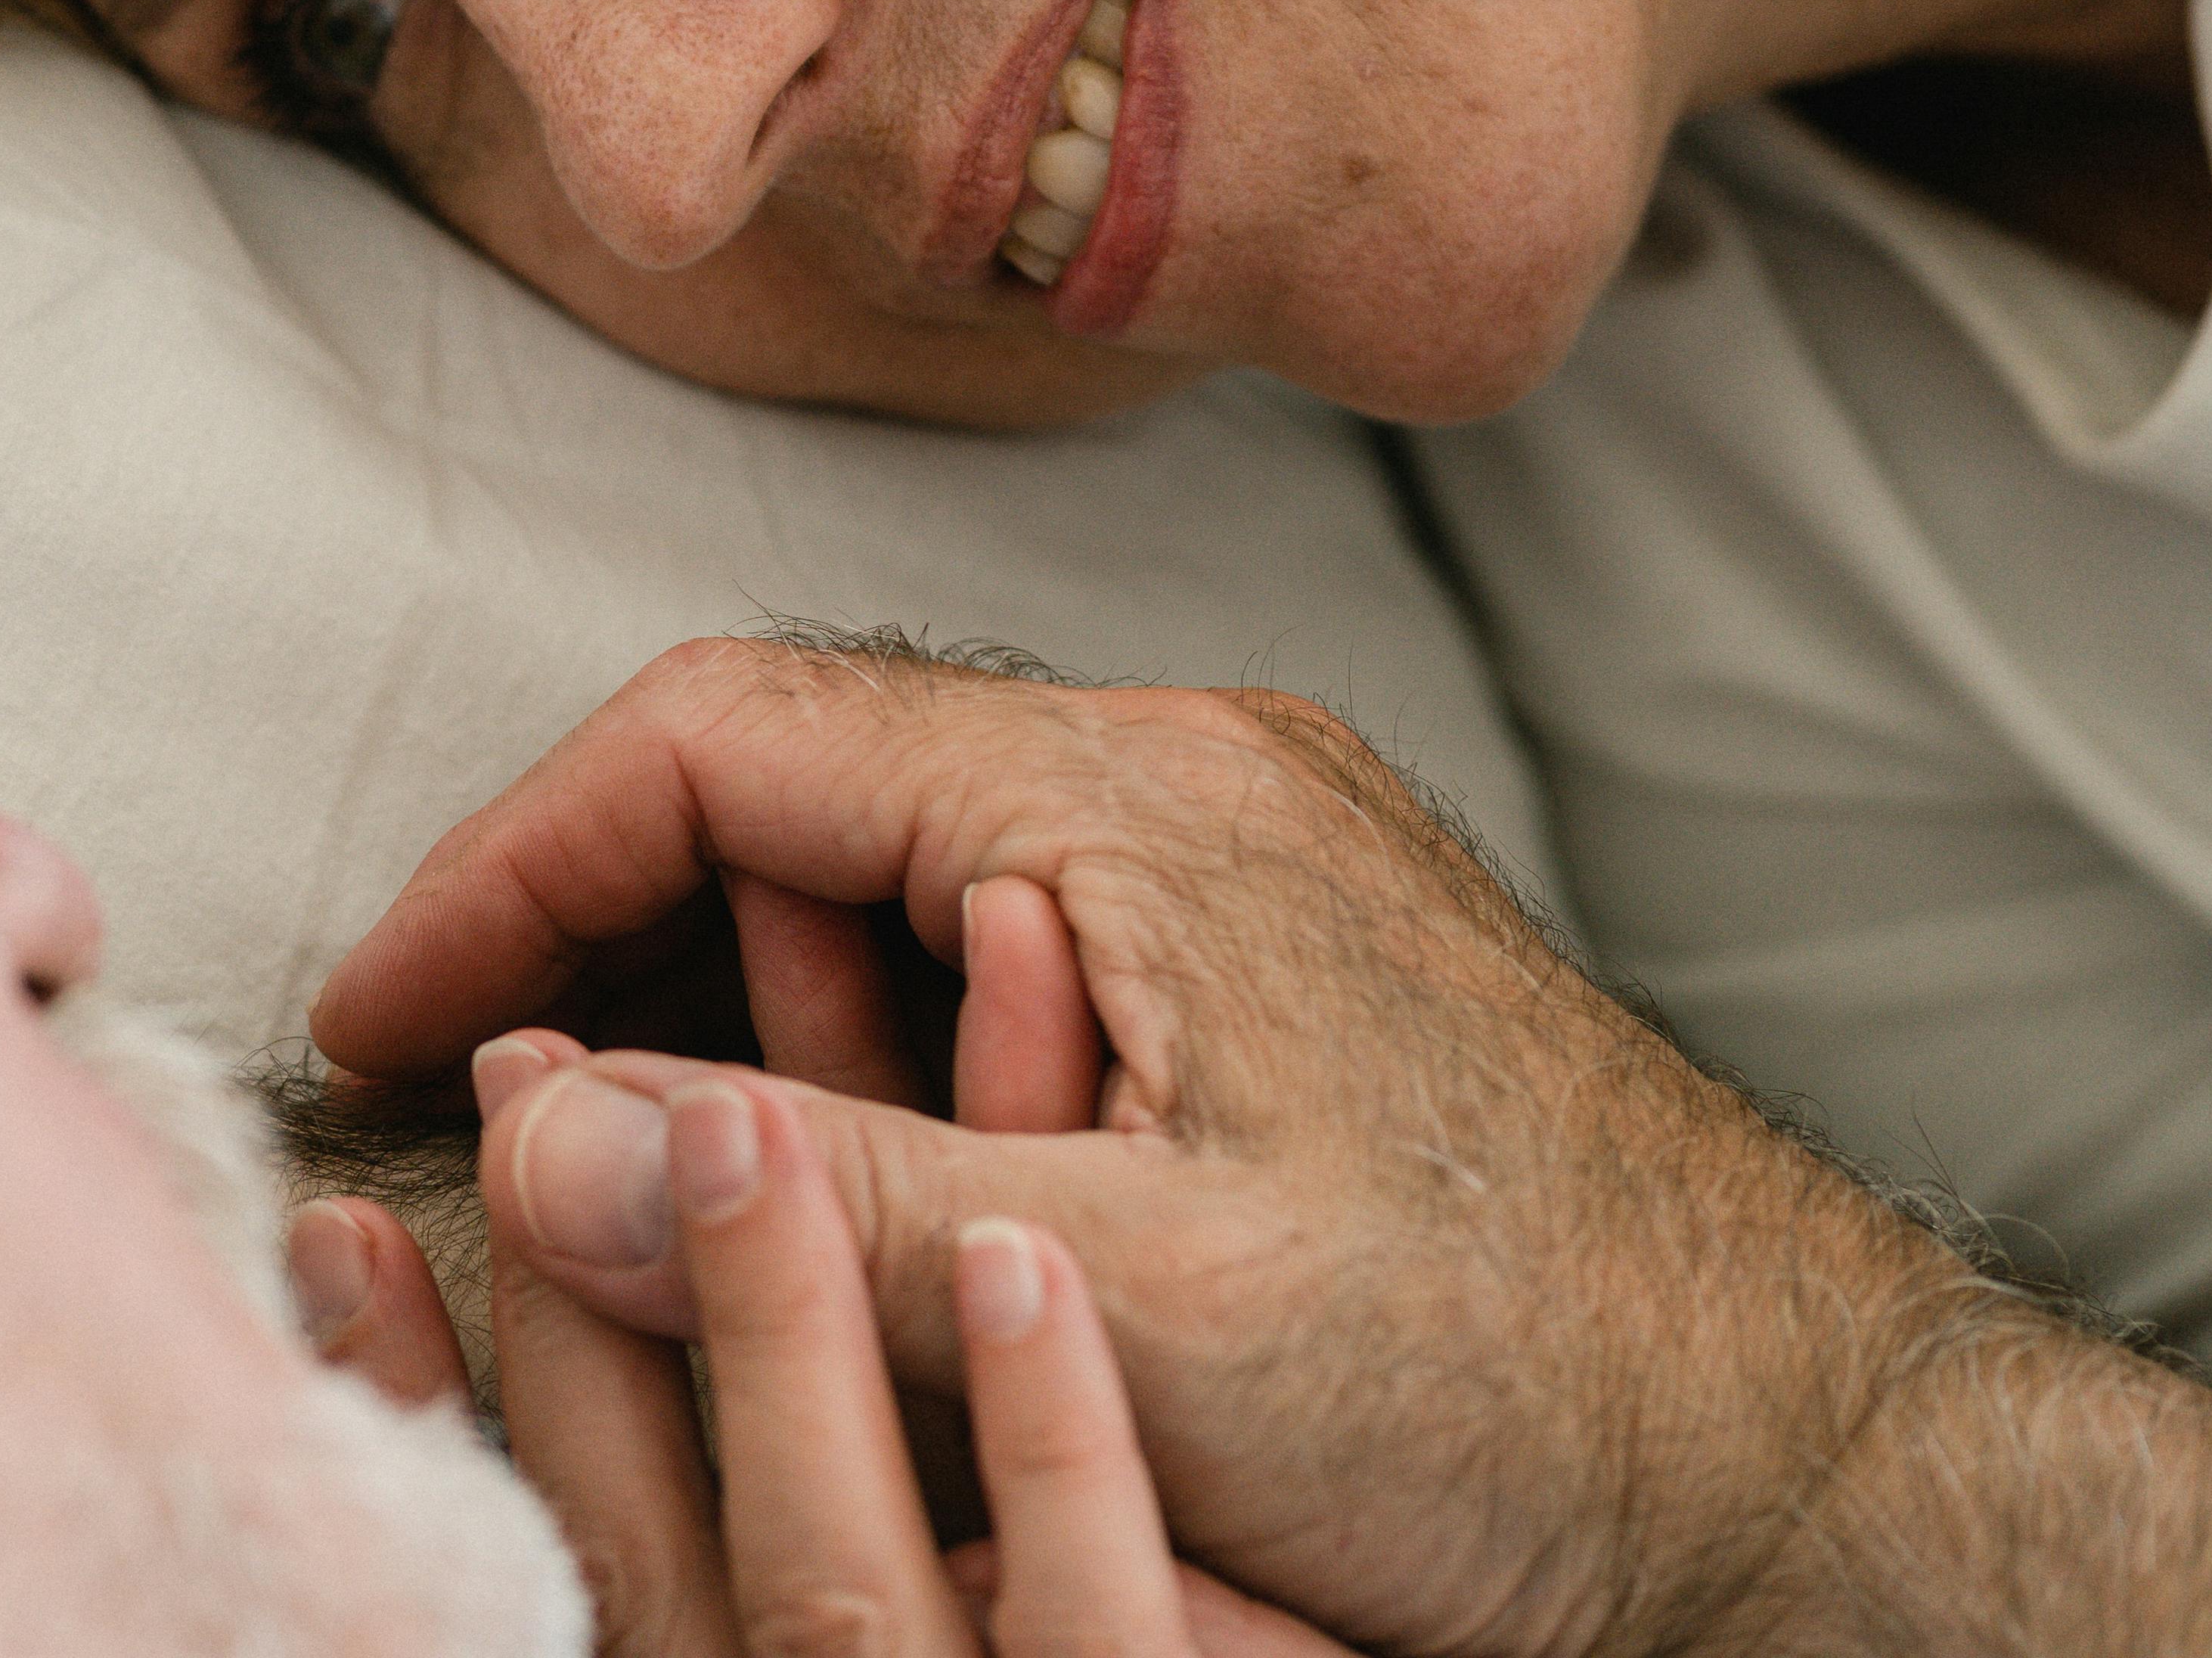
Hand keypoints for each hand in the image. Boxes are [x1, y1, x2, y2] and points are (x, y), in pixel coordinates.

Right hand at [307, 636, 1962, 1657]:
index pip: (720, 739)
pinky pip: (1003, 949)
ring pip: (890, 878)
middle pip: (790, 789)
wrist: (1828, 1472)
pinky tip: (848, 1200)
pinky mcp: (1275, 963)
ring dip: (748, 1020)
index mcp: (1130, 799)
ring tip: (660, 1199)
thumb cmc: (1530, 1395)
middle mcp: (1179, 777)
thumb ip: (809, 1212)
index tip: (383, 1022)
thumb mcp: (1133, 1322)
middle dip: (607, 951)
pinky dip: (876, 1054)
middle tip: (485, 1133)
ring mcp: (1237, 862)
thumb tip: (526, 1140)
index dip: (512, 870)